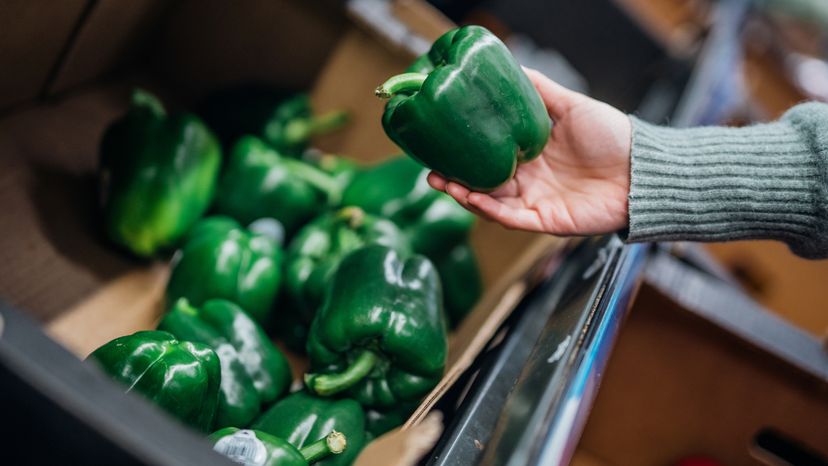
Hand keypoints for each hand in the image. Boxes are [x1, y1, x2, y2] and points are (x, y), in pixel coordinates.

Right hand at [428, 68, 631, 235]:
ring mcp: (535, 202)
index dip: (464, 154)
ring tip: (442, 182)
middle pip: (482, 183)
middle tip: (431, 170)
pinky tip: (472, 198)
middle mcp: (529, 180)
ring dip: (464, 195)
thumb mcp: (570, 105)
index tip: (441, 144)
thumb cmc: (613, 137)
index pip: (489, 157)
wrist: (641, 169)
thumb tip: (510, 68)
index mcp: (531, 155)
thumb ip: (539, 90)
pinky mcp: (545, 221)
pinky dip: (489, 210)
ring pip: (490, 203)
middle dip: (454, 179)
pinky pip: (511, 218)